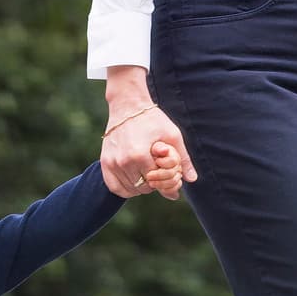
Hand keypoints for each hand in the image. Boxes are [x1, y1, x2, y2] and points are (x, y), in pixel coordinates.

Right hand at [101, 73, 196, 199]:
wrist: (127, 106)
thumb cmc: (152, 119)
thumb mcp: (172, 135)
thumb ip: (183, 158)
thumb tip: (192, 179)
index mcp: (139, 155)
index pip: (156, 181)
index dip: (164, 177)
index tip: (164, 166)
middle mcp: (123, 161)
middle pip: (143, 187)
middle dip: (153, 182)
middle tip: (156, 169)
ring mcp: (111, 163)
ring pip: (129, 189)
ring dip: (140, 186)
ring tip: (145, 171)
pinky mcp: (104, 162)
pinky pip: (114, 187)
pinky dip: (125, 188)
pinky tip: (134, 179)